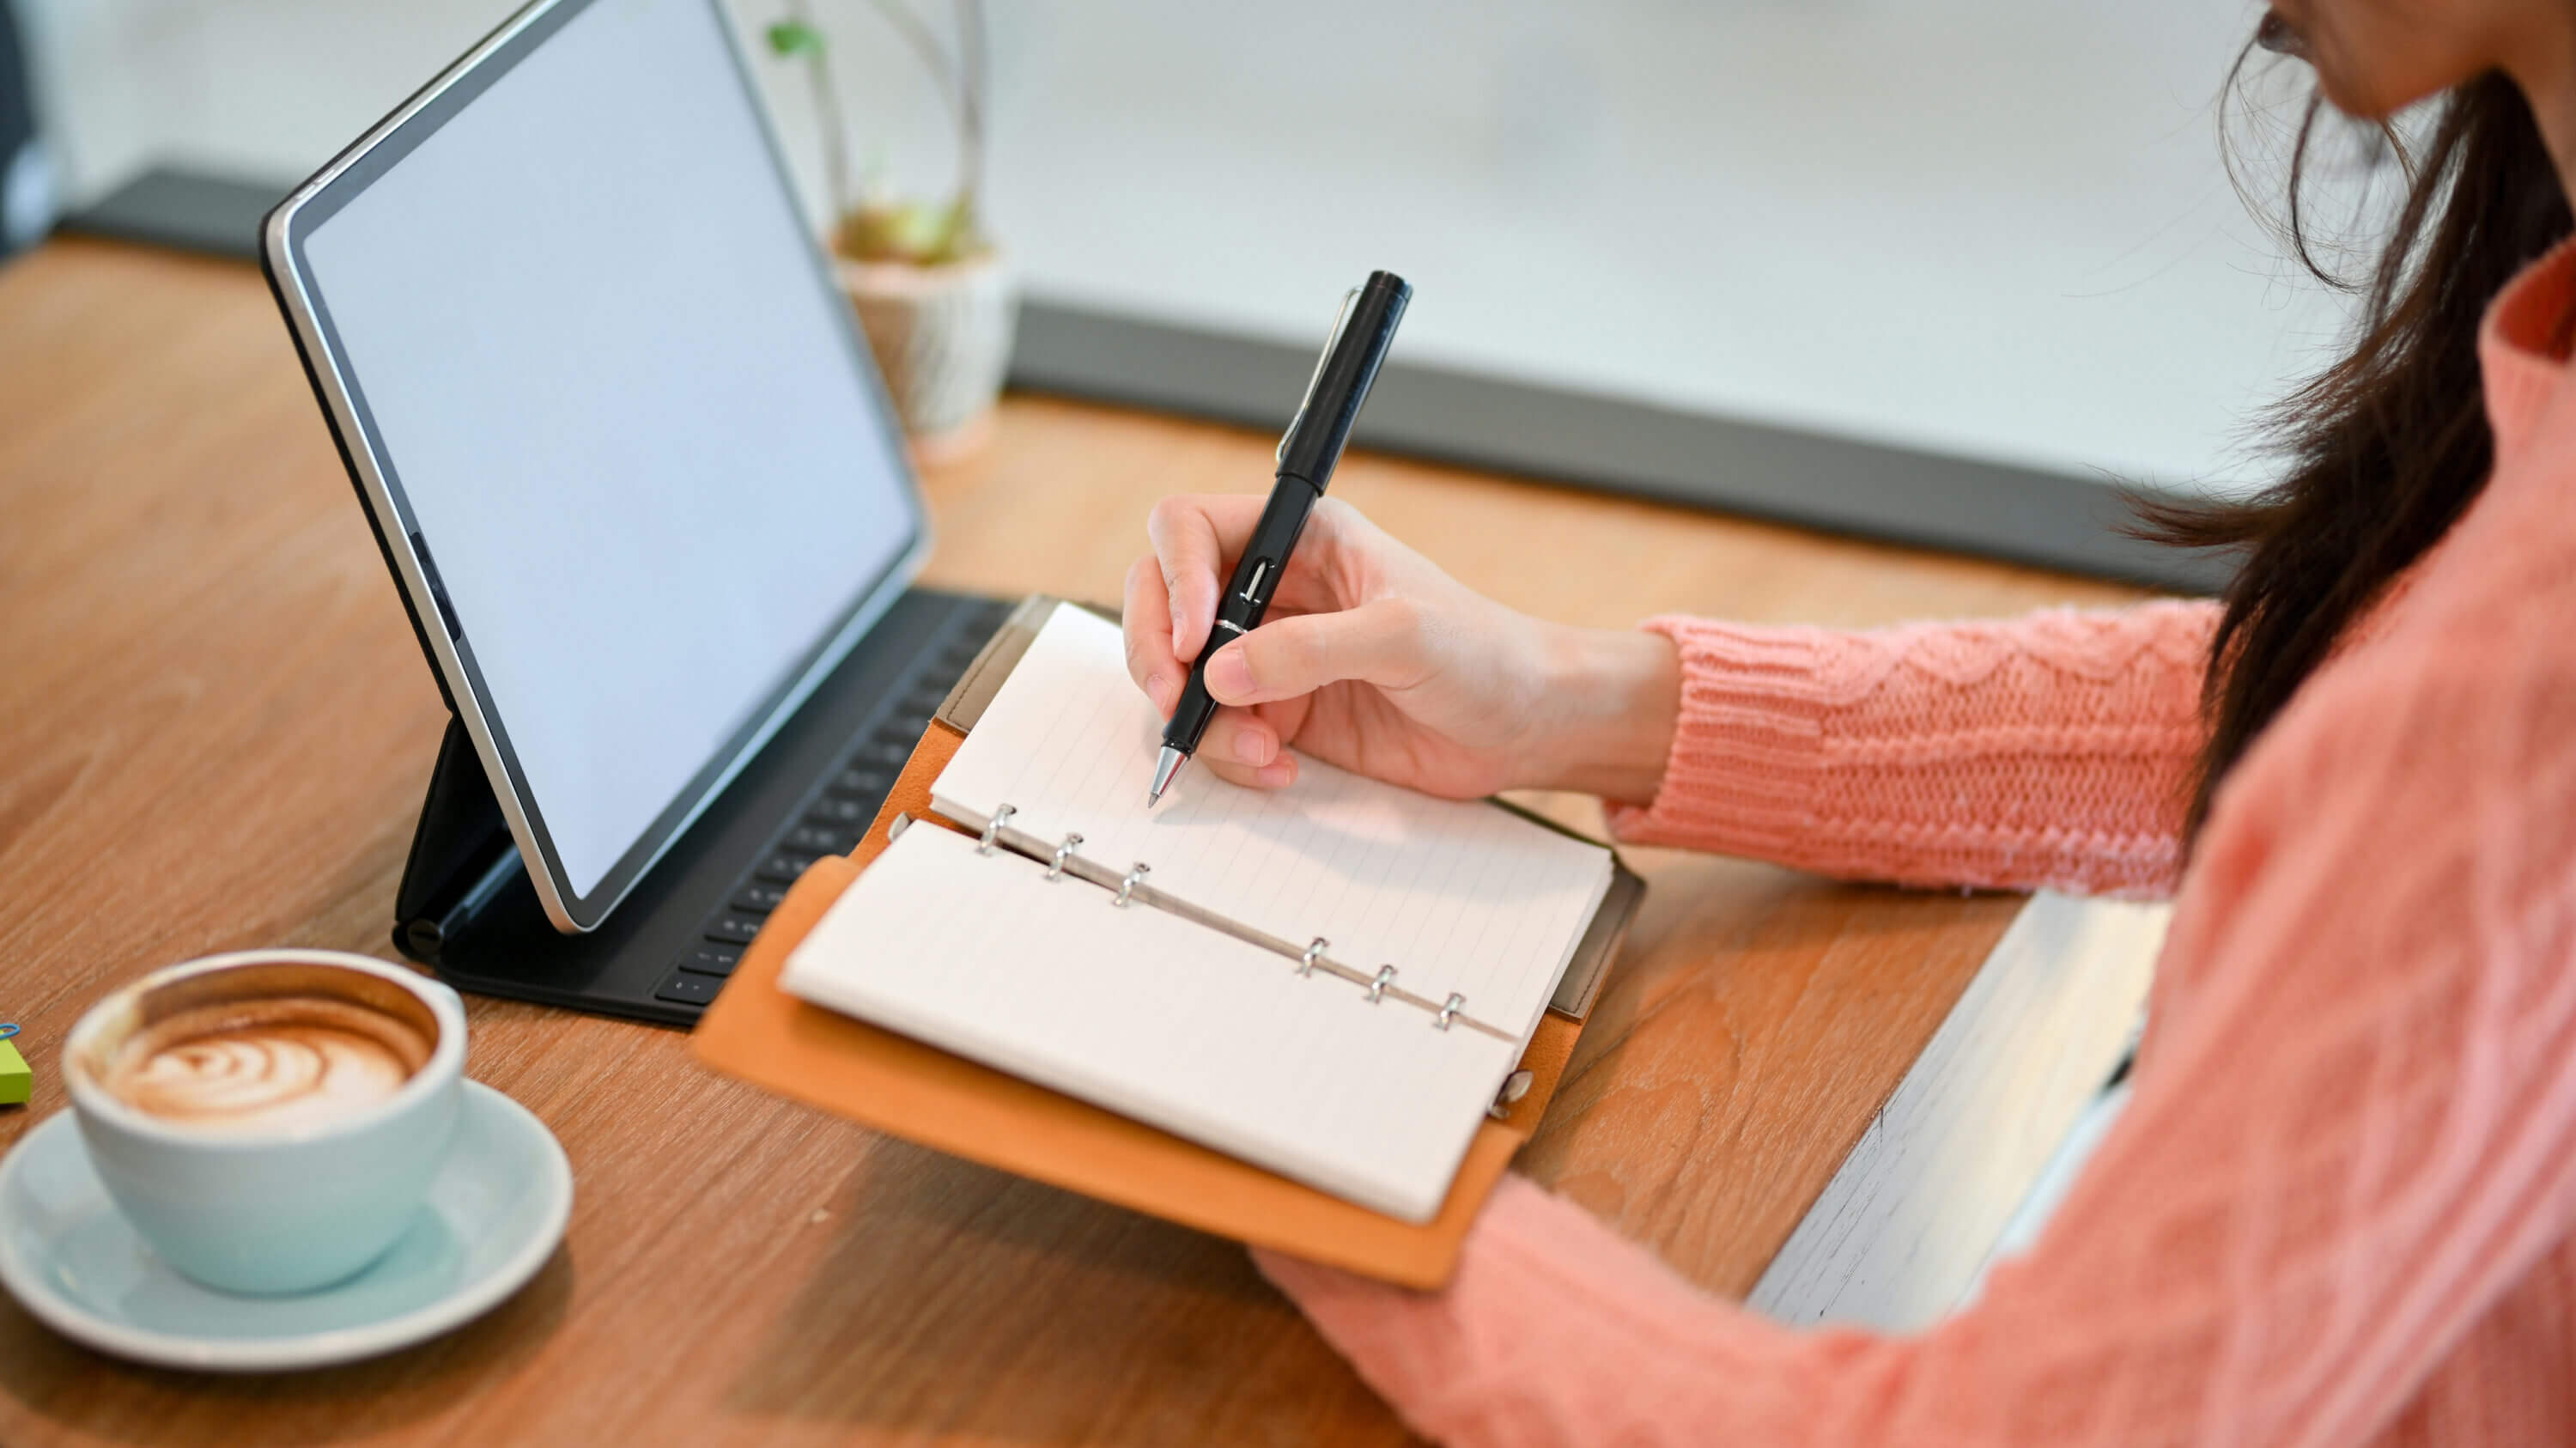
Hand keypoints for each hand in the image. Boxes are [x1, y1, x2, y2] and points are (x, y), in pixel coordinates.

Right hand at [1120, 494, 1679, 801]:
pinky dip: (1230, 756)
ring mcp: (1269, 655)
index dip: (1175, 576)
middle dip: (1158, 655)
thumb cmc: (1487, 655)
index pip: (1190, 529)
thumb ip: (1309, 650)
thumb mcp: (1402, 636)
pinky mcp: (1278, 713)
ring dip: (1200, 721)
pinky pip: (1216, 732)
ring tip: (1261, 749)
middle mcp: (1272, 590)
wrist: (1526, 726)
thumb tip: (1220, 670)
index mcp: (1302, 537)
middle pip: (1160, 601)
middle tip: (1180, 702)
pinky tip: (1279, 766)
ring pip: (1179, 676)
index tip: (1193, 637)